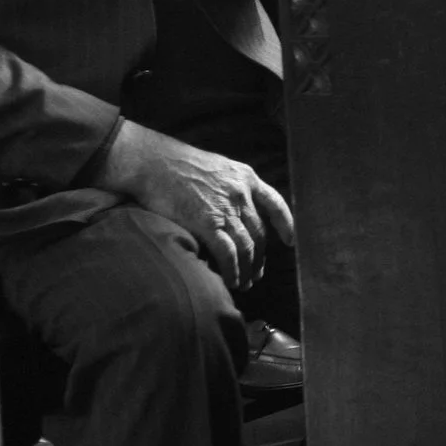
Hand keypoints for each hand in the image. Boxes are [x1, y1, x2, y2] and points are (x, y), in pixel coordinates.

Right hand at [92, 120, 293, 288]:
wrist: (154, 161)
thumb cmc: (179, 164)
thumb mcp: (217, 167)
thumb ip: (231, 185)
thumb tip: (236, 207)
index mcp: (246, 177)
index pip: (276, 204)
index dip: (287, 224)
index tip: (292, 241)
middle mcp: (242, 193)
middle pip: (260, 232)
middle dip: (261, 257)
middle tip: (257, 274)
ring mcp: (226, 208)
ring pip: (248, 247)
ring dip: (248, 269)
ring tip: (245, 283)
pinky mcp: (207, 223)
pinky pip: (228, 253)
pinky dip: (233, 271)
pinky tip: (231, 281)